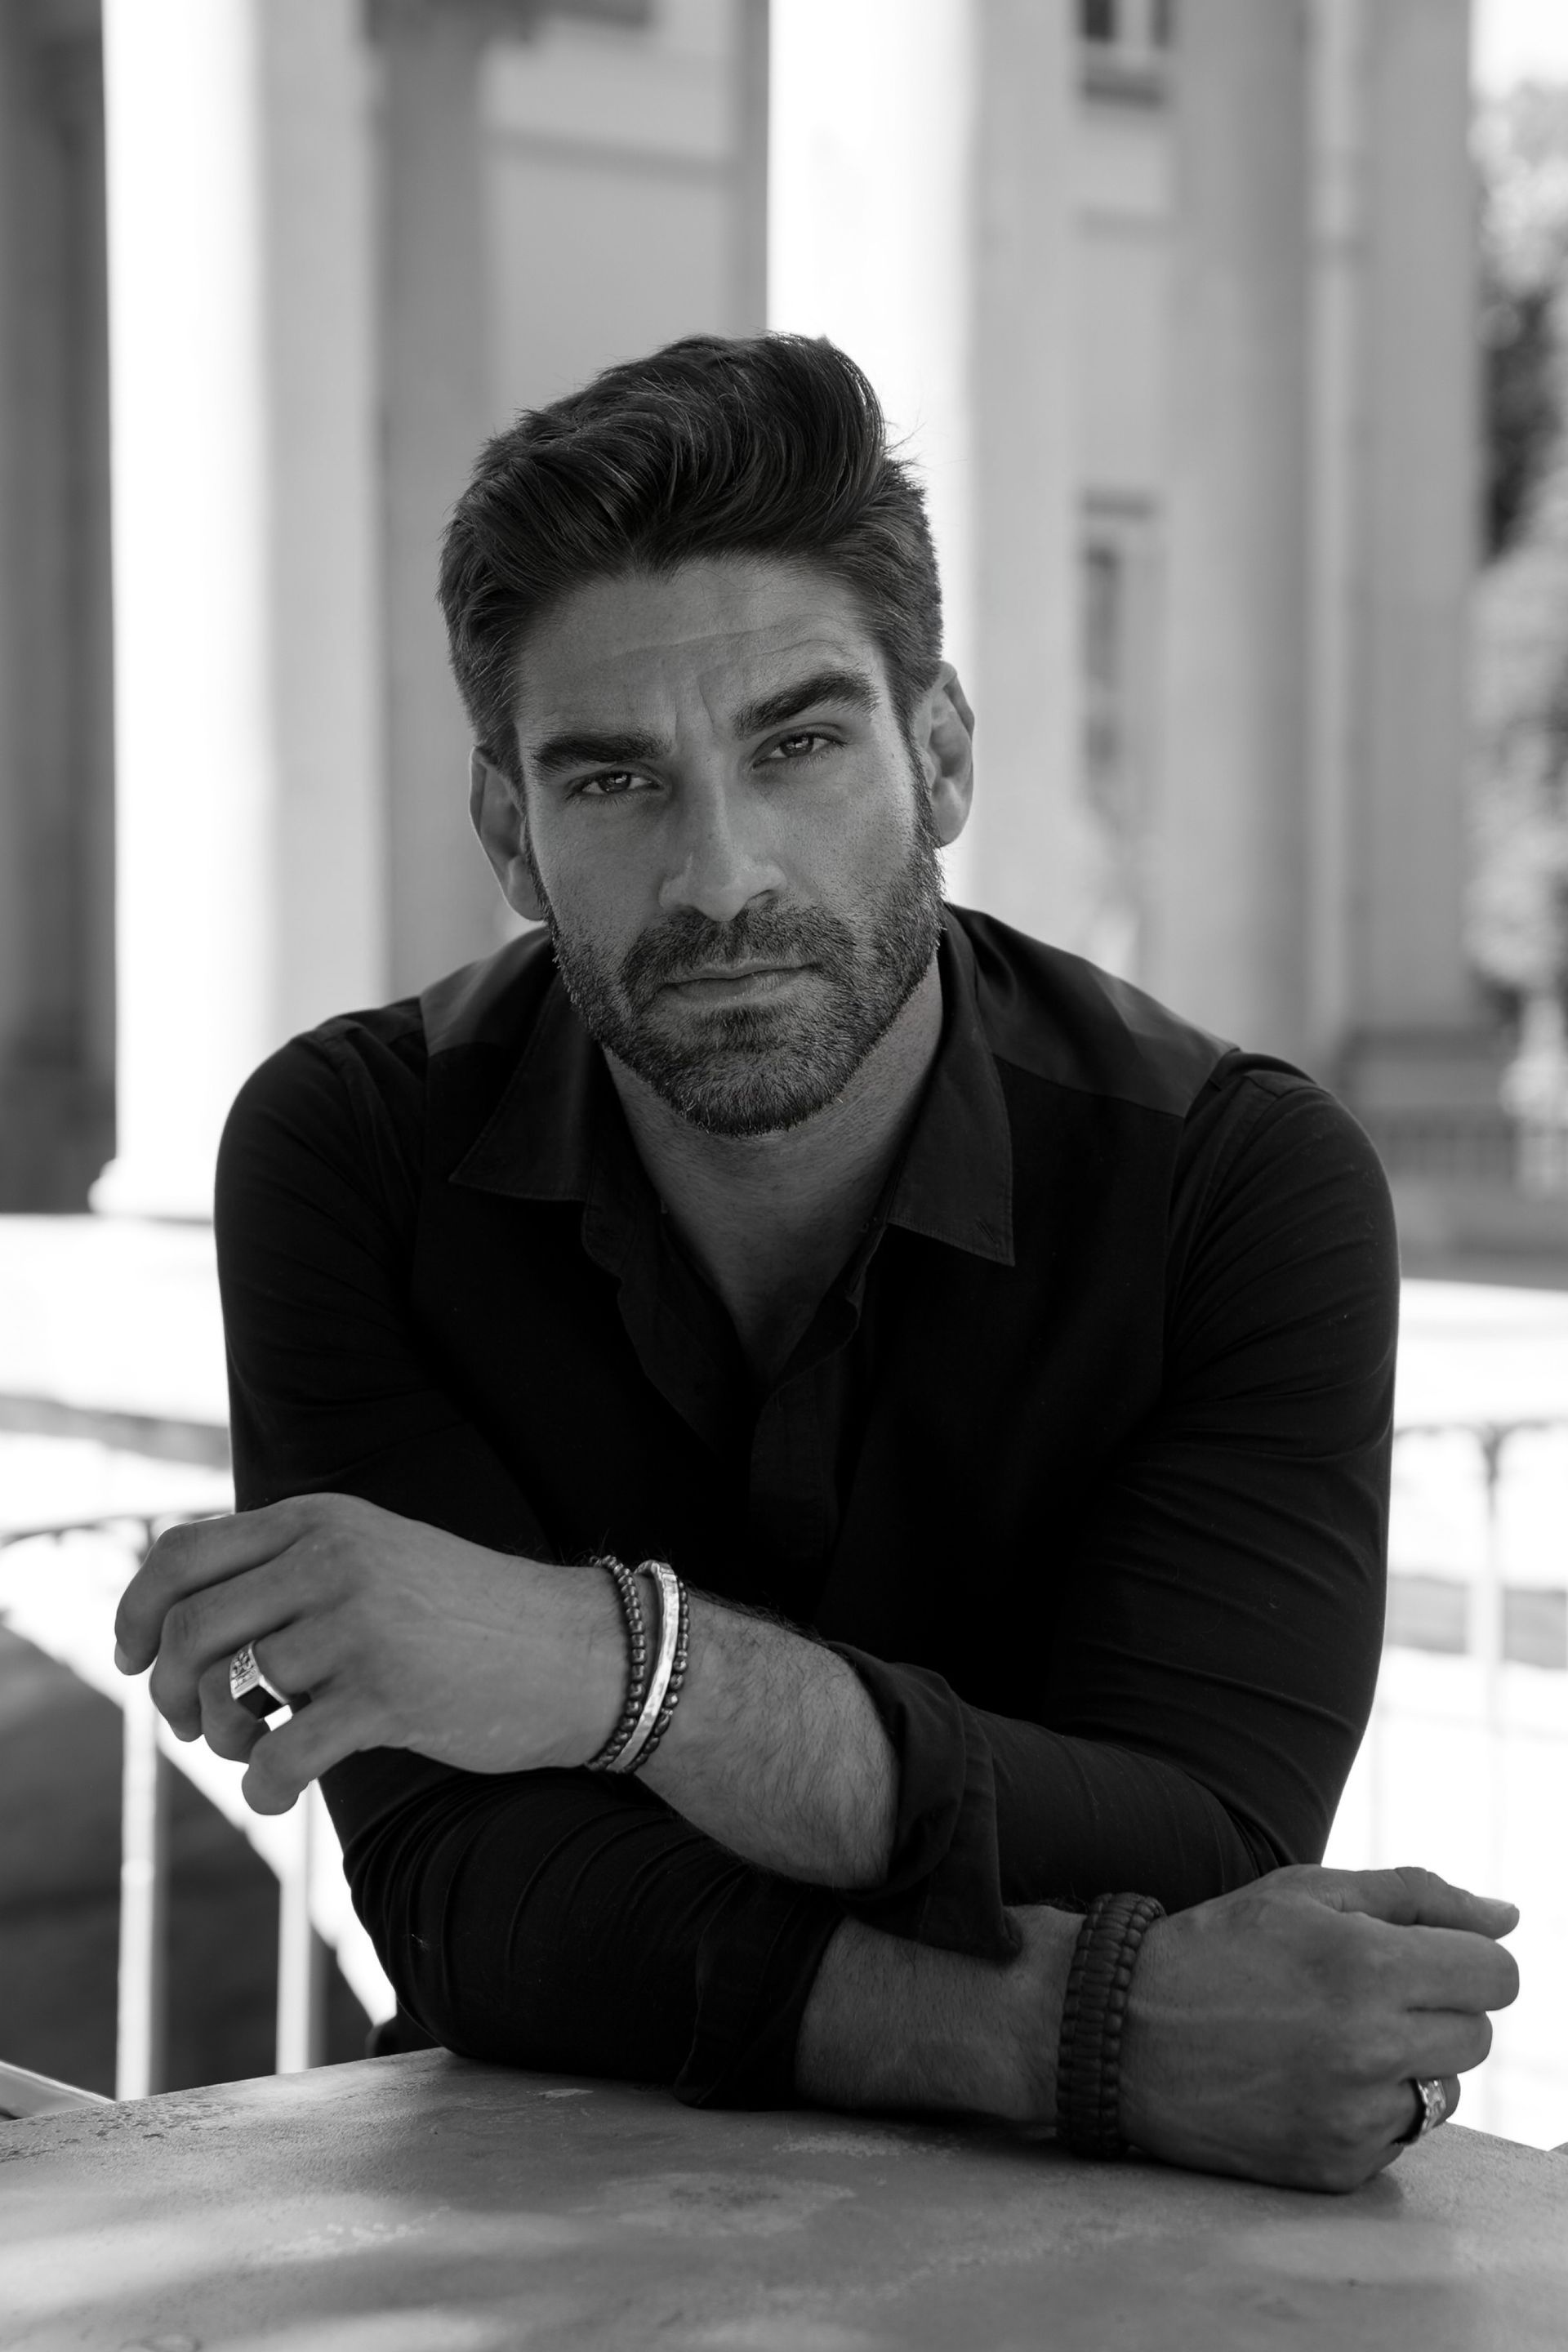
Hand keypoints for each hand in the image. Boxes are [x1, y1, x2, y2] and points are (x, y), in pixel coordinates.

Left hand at [113, 1494, 623, 1813]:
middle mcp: (332, 1559)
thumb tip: (183, 1620)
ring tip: (253, 1748)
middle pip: (188, 1628)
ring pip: (224, 1691)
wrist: (580, 1653)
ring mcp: (360, 1624)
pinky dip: (261, 1788)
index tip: (127, 1659)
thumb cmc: (469, 1618)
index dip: (135, 1610)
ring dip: (221, 1738)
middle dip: (168, 1691)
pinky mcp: (387, 1695)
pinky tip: (279, 1793)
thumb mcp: (377, 1556)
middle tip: (195, 1725)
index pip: (183, 1553)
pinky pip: (279, 1756)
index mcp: (321, 1519)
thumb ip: (292, 1568)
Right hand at [1119, 1864, 1519, 2191]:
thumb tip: (1509, 1916)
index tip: (1425, 1957)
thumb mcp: (1306, 1894)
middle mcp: (1370, 2049)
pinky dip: (1368, 2109)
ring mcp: (1354, 2118)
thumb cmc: (1219, 1949)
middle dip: (1434, 2007)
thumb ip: (1416, 1896)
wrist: (1123, 2034)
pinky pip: (1397, 2137)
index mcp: (1368, 1967)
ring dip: (1407, 2063)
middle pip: (1476, 2034)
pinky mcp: (1335, 2168)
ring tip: (1332, 2038)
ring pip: (1444, 2091)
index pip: (1496, 1976)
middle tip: (1363, 1992)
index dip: (1466, 1959)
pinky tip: (1309, 2081)